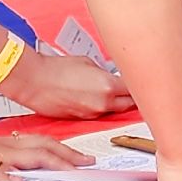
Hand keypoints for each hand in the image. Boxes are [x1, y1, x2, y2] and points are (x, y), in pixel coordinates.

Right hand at [0, 50, 133, 119]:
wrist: (35, 82)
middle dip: (135, 96)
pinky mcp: (83, 118)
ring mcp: (93, 113)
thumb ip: (104, 71)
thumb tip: (111, 75)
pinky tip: (96, 97)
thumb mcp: (88, 62)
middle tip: (139, 88)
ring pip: (115, 110)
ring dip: (118, 102)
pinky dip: (102, 106)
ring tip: (115, 91)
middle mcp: (103, 103)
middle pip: (130, 104)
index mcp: (108, 86)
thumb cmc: (56, 69)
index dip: (141, 83)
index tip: (146, 80)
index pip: (135, 89)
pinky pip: (100, 113)